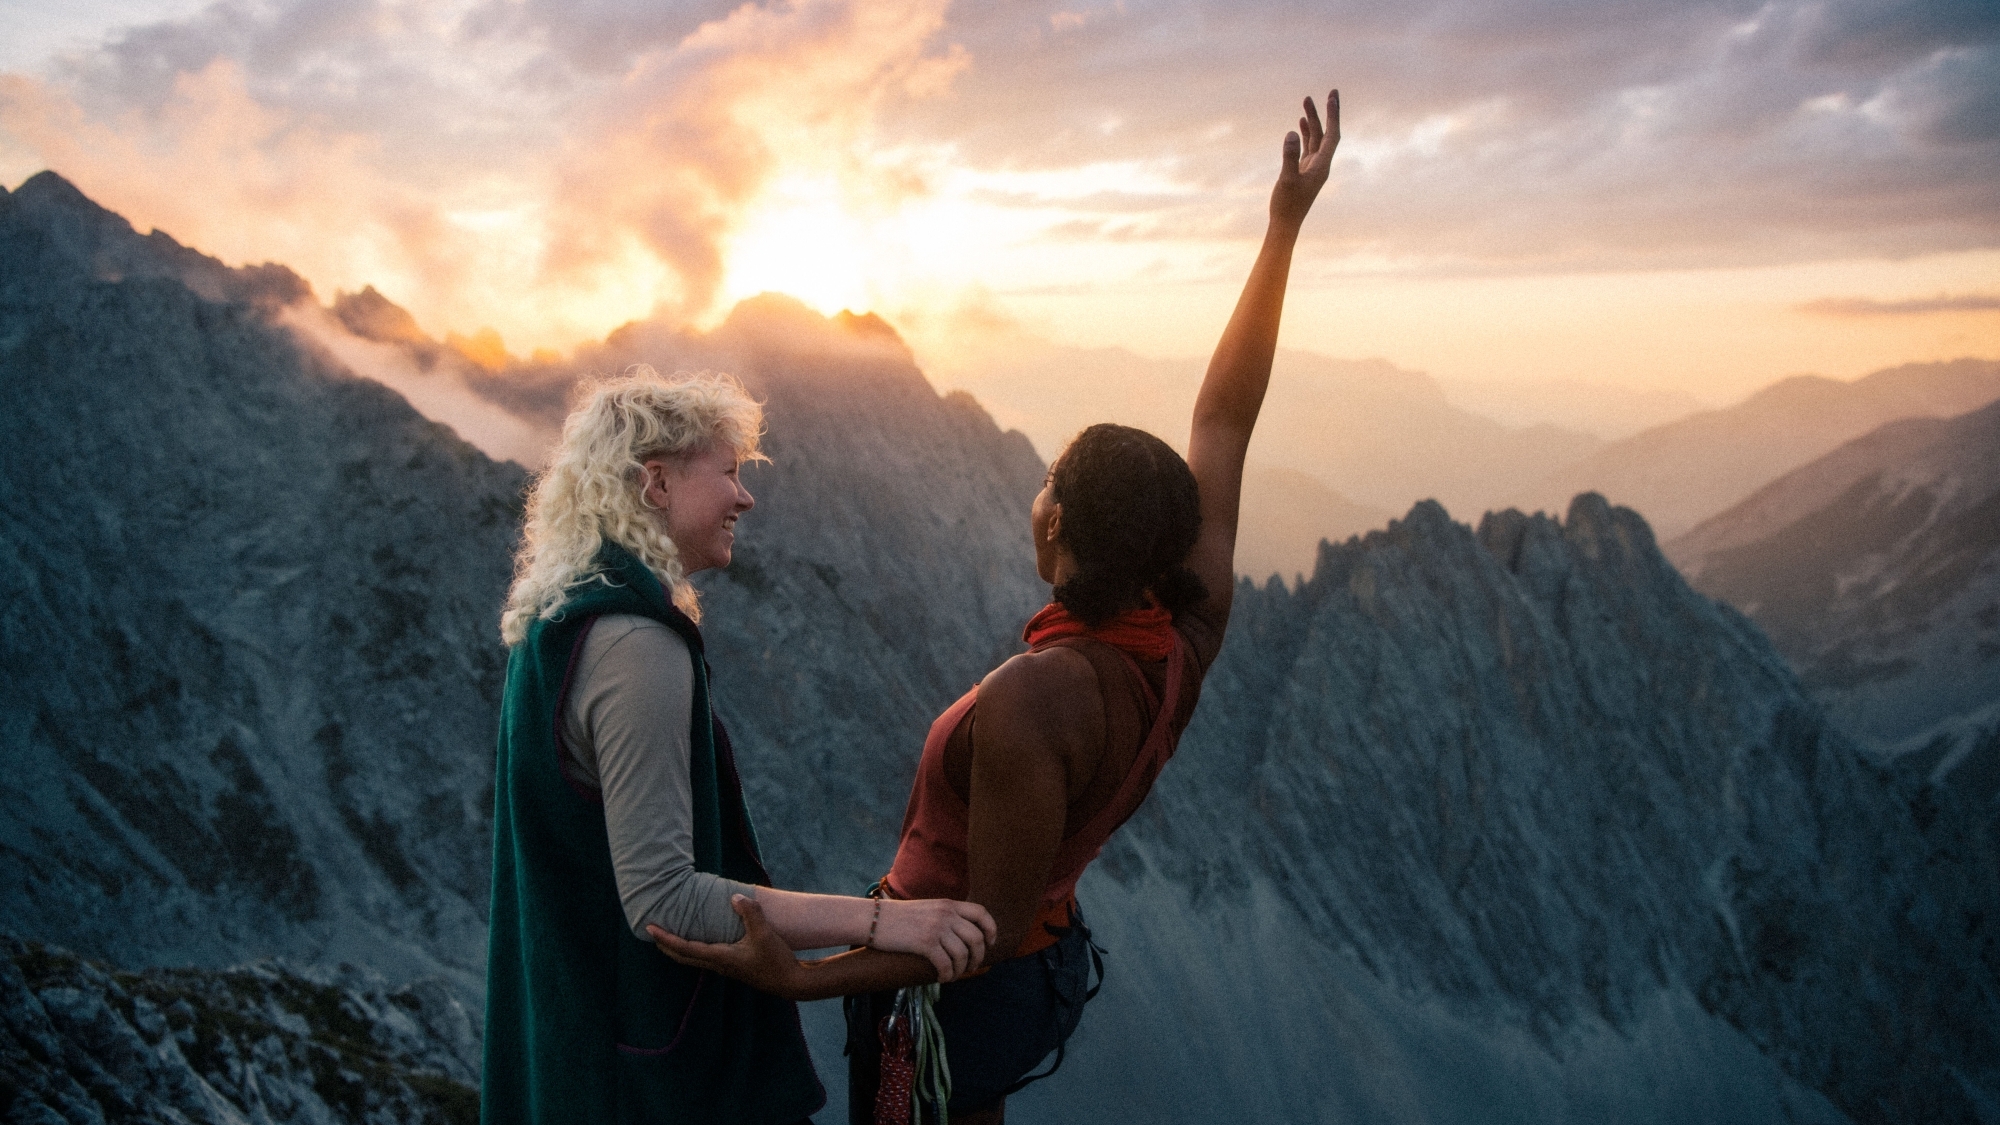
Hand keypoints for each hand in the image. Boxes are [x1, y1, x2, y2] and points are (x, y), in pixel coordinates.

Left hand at [648, 895, 808, 999]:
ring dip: (678, 948)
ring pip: (693, 959)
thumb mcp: (765, 934)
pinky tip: (700, 940)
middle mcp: (719, 965)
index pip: (685, 948)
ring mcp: (726, 968)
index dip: (666, 938)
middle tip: (651, 932)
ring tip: (670, 935)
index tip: (650, 928)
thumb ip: (750, 914)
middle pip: (683, 957)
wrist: (792, 982)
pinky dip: (694, 949)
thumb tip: (735, 897)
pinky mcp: (734, 968)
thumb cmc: (777, 960)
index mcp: (720, 957)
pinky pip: (705, 957)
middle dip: (665, 945)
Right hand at [869, 898, 999, 980]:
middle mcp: (946, 914)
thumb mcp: (926, 909)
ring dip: (961, 969)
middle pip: (976, 938)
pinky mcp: (925, 943)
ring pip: (962, 954)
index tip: (990, 943)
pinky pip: (946, 964)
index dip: (990, 929)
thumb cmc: (897, 917)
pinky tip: (942, 978)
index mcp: (948, 904)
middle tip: (971, 967)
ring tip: (954, 975)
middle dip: (978, 957)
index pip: (981, 913)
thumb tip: (960, 936)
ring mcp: (936, 928)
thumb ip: (944, 916)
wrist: (873, 919)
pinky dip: (948, 975)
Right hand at [1270, 89, 1338, 228]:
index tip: (1332, 97)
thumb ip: (1289, 156)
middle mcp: (1321, 164)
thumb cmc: (1287, 205)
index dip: (1333, 115)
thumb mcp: (1287, 179)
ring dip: (1313, 121)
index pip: (1333, 135)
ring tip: (1306, 102)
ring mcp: (1313, 167)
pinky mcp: (1304, 171)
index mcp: (1322, 165)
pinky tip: (1300, 124)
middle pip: (1327, 133)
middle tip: (1327, 92)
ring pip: (1316, 139)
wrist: (1285, 224)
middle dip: (1326, 113)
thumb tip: (1292, 132)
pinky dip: (1306, 134)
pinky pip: (1308, 147)